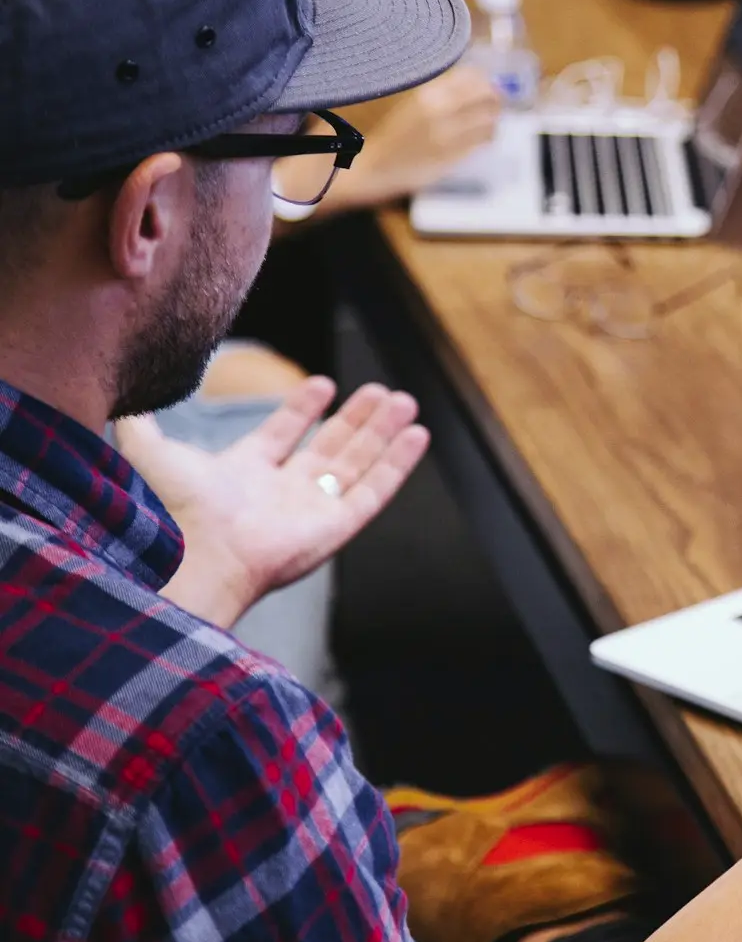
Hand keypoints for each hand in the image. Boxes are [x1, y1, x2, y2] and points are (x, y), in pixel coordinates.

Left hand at [116, 379, 429, 629]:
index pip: (282, 437)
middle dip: (356, 419)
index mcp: (242, 477)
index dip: (302, 410)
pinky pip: (375, 490)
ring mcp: (312, 511)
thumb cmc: (170, 512)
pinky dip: (398, 463)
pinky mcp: (337, 527)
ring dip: (382, 432)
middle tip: (380, 391)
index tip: (323, 385)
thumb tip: (125, 397)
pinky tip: (417, 434)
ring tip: (403, 400)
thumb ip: (143, 425)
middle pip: (329, 449)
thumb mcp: (152, 454)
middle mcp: (281, 495)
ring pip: (357, 465)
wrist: (192, 557)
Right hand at [335, 66, 503, 207]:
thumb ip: (445, 92)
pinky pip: (482, 141)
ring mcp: (447, 136)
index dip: (484, 81)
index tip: (487, 84)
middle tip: (496, 102)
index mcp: (428, 94)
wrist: (378, 165)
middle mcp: (439, 112)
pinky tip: (480, 136)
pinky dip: (487, 136)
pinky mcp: (453, 156)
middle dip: (495, 98)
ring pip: (489, 121)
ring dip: (493, 119)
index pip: (471, 78)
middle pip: (487, 97)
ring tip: (487, 121)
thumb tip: (480, 81)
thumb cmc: (398, 133)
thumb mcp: (416, 103)